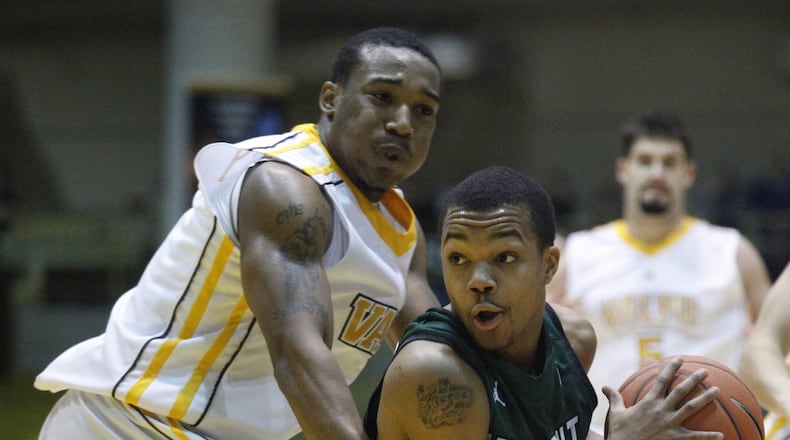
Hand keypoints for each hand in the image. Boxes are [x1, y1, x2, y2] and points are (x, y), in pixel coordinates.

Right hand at [603, 357, 722, 439]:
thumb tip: (604, 386)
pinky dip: (708, 436)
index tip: (679, 359)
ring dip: (705, 398)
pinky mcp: (674, 438)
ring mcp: (670, 424)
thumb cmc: (619, 433)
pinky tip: (721, 434)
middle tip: (705, 371)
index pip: (661, 380)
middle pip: (680, 390)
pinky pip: (695, 437)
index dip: (670, 368)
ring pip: (691, 407)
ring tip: (717, 390)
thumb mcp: (615, 413)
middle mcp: (661, 410)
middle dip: (693, 379)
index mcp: (648, 402)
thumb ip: (614, 398)